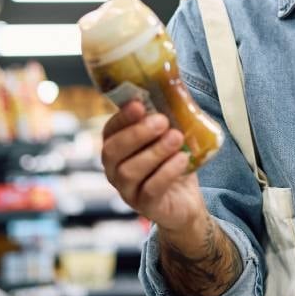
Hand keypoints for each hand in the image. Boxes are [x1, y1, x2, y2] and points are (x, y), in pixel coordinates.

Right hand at [101, 101, 205, 232]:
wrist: (185, 201)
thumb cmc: (171, 163)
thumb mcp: (167, 138)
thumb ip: (164, 119)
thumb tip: (172, 89)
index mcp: (116, 149)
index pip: (109, 131)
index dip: (122, 118)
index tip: (139, 104)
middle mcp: (114, 170)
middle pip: (112, 151)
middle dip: (137, 134)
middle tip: (162, 121)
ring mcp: (127, 191)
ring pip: (130, 171)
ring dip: (155, 152)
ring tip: (176, 138)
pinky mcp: (145, 207)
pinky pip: (150, 190)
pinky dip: (167, 172)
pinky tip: (183, 159)